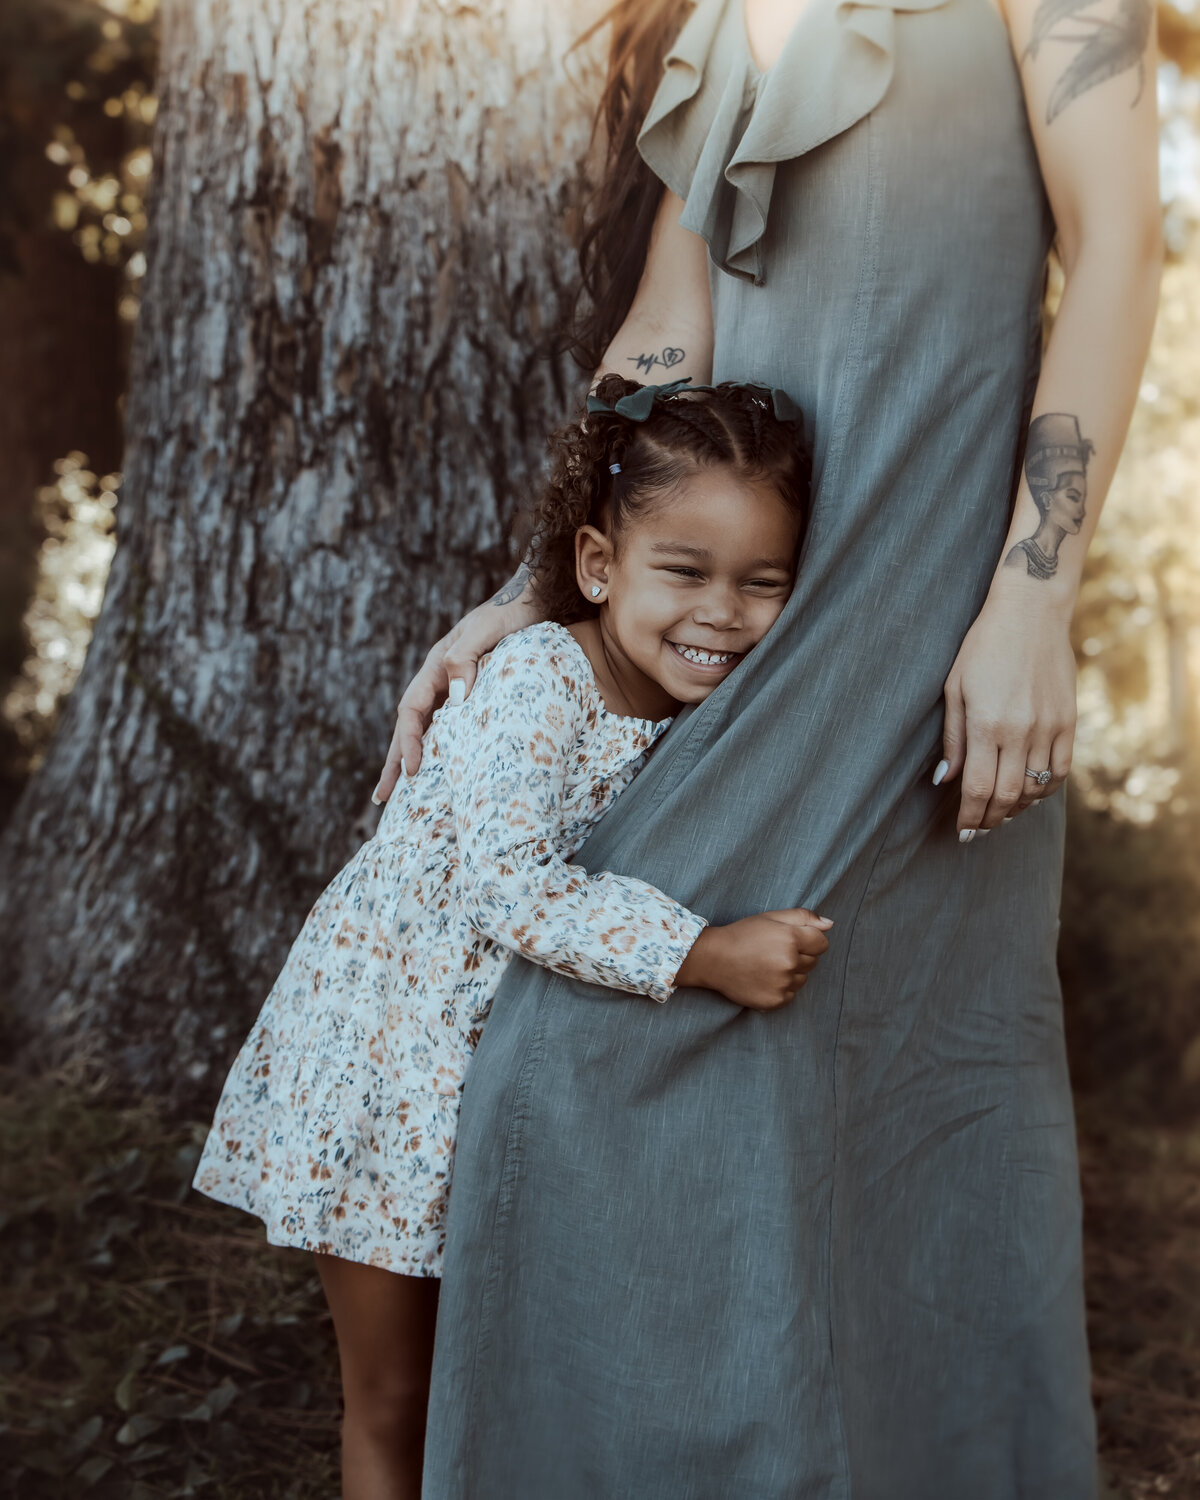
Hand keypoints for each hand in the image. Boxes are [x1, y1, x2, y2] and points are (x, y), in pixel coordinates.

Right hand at [373, 577, 541, 800]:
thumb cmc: (511, 615)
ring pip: (426, 732)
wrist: (533, 604)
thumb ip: (465, 657)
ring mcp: (454, 691)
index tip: (413, 771)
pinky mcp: (474, 699)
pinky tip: (440, 773)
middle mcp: (440, 681)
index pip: (411, 710)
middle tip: (382, 798)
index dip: (408, 742)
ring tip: (398, 796)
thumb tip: (455, 696)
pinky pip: (449, 730)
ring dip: (411, 761)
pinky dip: (440, 753)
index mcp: (436, 666)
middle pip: (409, 727)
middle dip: (395, 762)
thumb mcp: (488, 631)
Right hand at [674, 909, 832, 1009]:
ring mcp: (783, 984)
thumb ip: (803, 917)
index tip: (792, 940)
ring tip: (768, 965)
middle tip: (775, 951)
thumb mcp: (771, 917)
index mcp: (791, 939)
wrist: (714, 959)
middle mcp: (789, 963)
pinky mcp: (776, 1001)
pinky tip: (764, 979)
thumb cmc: (743, 934)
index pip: (821, 943)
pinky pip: (791, 994)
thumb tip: (830, 925)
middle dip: (800, 956)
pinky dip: (782, 988)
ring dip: (792, 973)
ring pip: (802, 979)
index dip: (809, 940)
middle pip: (813, 962)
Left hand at [936, 592, 1075, 835]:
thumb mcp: (955, 688)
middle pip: (1007, 796)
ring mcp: (1048, 728)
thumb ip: (952, 737)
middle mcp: (1019, 731)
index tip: (962, 832)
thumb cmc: (983, 647)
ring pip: (1036, 788)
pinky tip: (1031, 795)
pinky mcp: (1068, 722)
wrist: (1030, 614)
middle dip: (989, 820)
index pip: (977, 788)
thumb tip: (945, 780)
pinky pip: (1061, 771)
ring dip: (1017, 809)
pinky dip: (1046, 791)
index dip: (969, 816)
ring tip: (1000, 815)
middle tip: (978, 830)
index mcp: (986, 725)